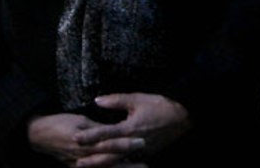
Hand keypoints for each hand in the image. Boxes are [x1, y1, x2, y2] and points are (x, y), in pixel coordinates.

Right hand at [28, 111, 147, 166]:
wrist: (39, 135)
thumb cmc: (61, 123)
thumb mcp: (80, 120)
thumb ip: (97, 128)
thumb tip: (114, 130)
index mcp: (86, 142)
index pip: (110, 144)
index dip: (126, 144)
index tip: (142, 141)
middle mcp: (83, 157)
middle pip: (110, 162)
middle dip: (128, 163)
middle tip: (146, 165)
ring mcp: (79, 165)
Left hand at [73, 93, 189, 164]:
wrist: (184, 118)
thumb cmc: (161, 106)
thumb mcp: (138, 99)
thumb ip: (117, 100)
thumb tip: (97, 100)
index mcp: (129, 128)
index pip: (104, 133)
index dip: (89, 136)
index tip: (75, 138)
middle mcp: (132, 143)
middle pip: (108, 156)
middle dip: (92, 160)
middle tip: (76, 162)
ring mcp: (140, 152)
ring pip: (117, 162)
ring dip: (102, 165)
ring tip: (89, 166)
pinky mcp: (146, 155)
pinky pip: (128, 162)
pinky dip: (116, 164)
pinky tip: (109, 165)